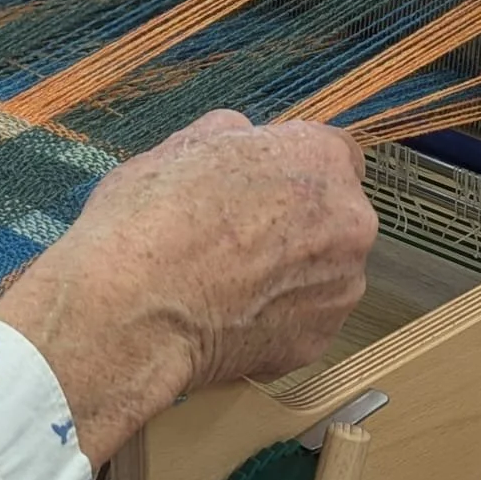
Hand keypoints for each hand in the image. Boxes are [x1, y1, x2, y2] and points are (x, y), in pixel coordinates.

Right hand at [0, 109, 376, 466]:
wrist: (130, 312)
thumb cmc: (149, 219)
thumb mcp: (182, 146)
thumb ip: (233, 137)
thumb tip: (243, 138)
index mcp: (321, 160)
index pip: (335, 155)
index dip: (294, 170)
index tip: (264, 188)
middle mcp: (350, 222)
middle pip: (335, 216)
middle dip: (297, 224)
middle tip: (238, 238)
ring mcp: (340, 288)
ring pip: (323, 273)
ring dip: (290, 275)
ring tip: (227, 284)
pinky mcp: (318, 341)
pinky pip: (302, 322)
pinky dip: (274, 321)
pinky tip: (228, 319)